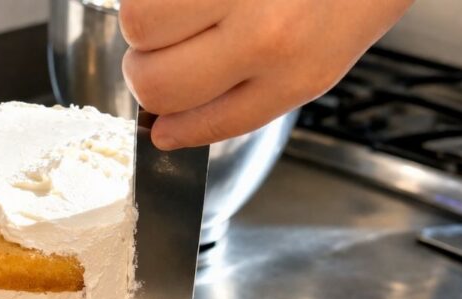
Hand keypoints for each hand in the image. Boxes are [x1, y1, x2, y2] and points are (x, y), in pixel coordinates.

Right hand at [120, 0, 412, 148]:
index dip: (172, 124)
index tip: (157, 123)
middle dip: (143, 70)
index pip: (208, 121)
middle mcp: (266, 34)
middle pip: (155, 82)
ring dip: (143, 17)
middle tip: (158, 51)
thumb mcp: (324, 52)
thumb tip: (171, 122)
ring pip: (137, 24)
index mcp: (298, 72)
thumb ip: (251, 91)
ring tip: (177, 7)